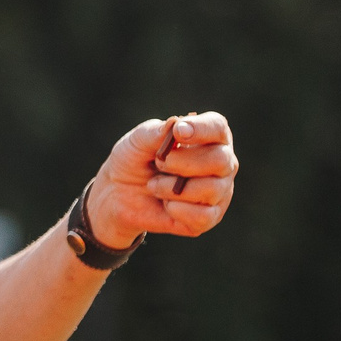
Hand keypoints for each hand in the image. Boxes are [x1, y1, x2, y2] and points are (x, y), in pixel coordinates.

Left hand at [83, 113, 237, 250]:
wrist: (119, 195)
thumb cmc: (134, 161)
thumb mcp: (136, 142)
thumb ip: (154, 132)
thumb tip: (174, 123)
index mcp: (208, 136)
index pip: (218, 127)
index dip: (202, 128)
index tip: (178, 132)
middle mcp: (221, 162)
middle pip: (220, 160)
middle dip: (183, 163)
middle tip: (159, 164)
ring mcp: (219, 191)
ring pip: (212, 190)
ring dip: (174, 189)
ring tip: (155, 186)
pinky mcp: (211, 217)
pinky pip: (204, 216)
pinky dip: (178, 210)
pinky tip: (166, 204)